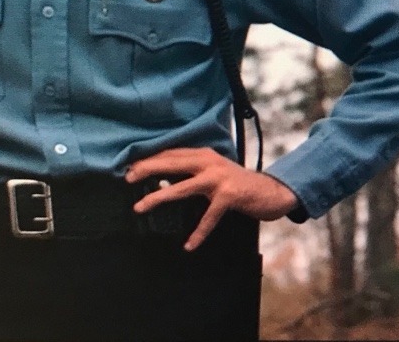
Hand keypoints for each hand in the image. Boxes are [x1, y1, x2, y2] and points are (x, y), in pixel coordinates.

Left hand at [125, 147, 298, 250]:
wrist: (271, 191)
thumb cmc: (239, 184)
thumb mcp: (215, 172)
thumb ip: (194, 172)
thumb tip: (163, 180)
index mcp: (204, 154)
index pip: (172, 152)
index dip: (151, 158)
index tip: (130, 166)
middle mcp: (210, 162)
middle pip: (173, 163)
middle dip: (148, 169)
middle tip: (127, 178)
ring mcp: (219, 178)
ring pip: (183, 187)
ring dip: (159, 197)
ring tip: (140, 206)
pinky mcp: (229, 195)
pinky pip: (209, 216)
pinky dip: (199, 232)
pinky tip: (189, 244)